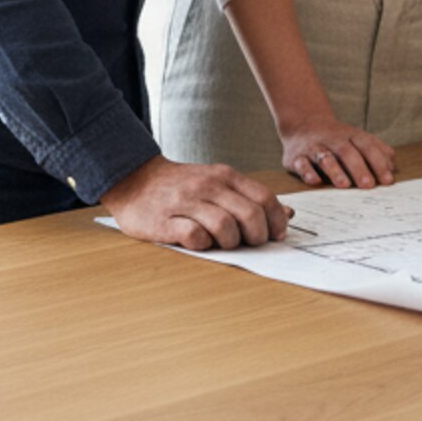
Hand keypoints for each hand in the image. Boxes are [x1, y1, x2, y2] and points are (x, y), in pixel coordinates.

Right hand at [101, 154, 291, 250]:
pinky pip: (194, 236)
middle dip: (257, 236)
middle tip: (250, 243)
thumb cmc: (182, 186)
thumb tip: (287, 214)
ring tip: (223, 242)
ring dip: (230, 242)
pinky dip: (203, 244)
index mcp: (225, 176)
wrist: (134, 179)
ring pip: (225, 226)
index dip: (276, 220)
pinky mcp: (164, 221)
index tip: (276, 235)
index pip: (264, 197)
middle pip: (250, 214)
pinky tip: (200, 242)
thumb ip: (250, 197)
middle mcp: (208, 186)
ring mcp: (185, 202)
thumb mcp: (218, 183)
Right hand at [280, 114, 396, 189]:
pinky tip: (314, 181)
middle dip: (359, 169)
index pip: (367, 147)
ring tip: (344, 185)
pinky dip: (307, 172)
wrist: (303, 123)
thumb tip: (392, 168)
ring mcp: (315, 147)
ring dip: (335, 171)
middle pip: (347, 152)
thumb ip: (377, 151)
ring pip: (325, 157)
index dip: (378, 163)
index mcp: (352, 135)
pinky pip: (301, 163)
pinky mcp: (297, 156)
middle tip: (368, 186)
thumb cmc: (338, 138)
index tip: (387, 180)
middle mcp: (333, 140)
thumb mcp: (358, 139)